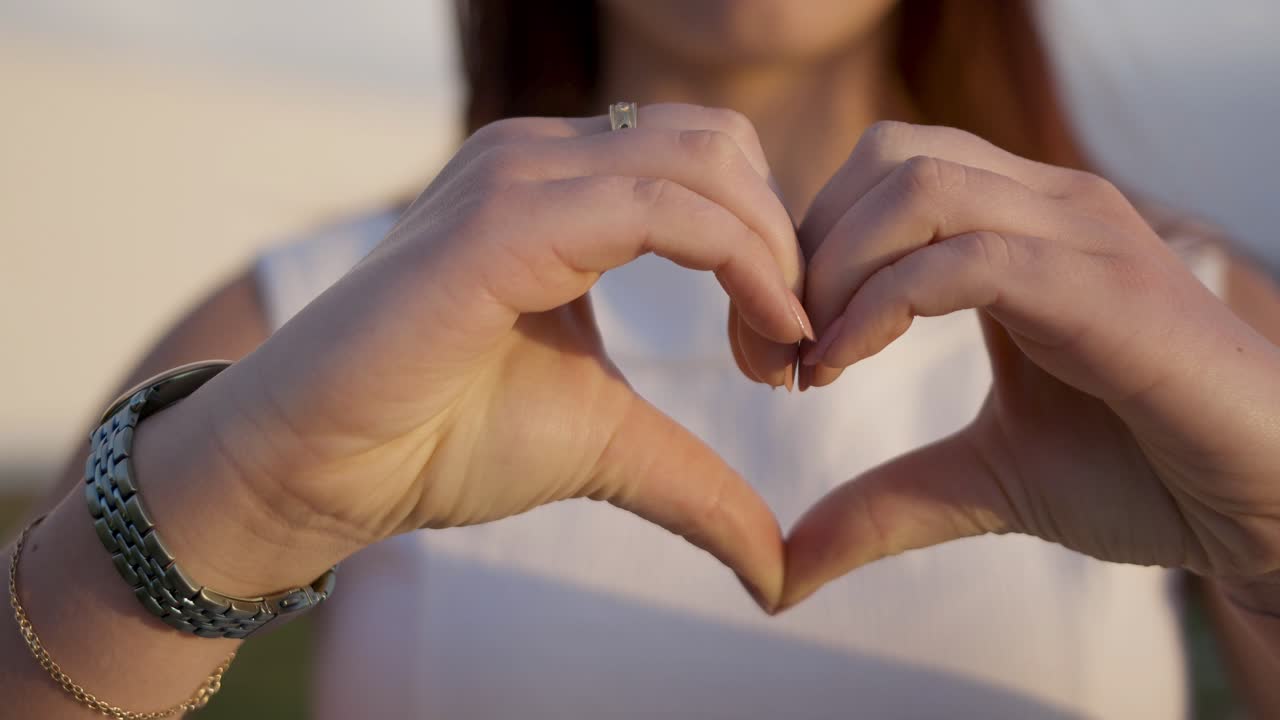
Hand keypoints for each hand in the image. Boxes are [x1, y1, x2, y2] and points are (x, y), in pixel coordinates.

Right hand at [177, 104, 811, 607]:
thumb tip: (781, 572)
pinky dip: (737, 264)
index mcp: (563, 188)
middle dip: (783, 244)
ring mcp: (518, 178)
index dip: (773, 247)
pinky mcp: (501, 220)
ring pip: (704, 163)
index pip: (711, 165)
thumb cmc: (442, 440)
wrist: (325, 468)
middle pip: (721, 147)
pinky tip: (760, 338)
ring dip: (770, 254)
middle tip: (786, 351)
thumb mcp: (608, 445)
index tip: (789, 351)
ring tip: (773, 353)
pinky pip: (659, 210)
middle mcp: (541, 160)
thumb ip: (699, 480)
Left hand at [782, 121, 1279, 609]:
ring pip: (917, 185)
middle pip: (886, 157)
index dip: (808, 248)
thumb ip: (883, 501)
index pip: (883, 175)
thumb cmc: (1140, 476)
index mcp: (1020, 229)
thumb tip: (781, 568)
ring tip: (809, 360)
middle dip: (804, 249)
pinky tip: (842, 363)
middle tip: (773, 352)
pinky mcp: (1103, 287)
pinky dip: (881, 303)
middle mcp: (1050, 208)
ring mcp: (1082, 236)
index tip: (773, 348)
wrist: (1262, 511)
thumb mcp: (980, 482)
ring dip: (834, 268)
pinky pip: (965, 259)